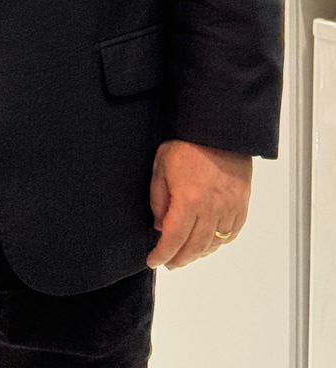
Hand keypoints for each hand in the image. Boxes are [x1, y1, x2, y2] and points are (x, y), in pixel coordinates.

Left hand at [147, 140, 251, 269]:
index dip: (162, 254)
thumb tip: (161, 225)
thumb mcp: (162, 166)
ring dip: (197, 254)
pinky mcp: (241, 207)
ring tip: (185, 256)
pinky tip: (207, 244)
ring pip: (212, 244)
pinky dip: (217, 244)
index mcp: (188, 200)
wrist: (220, 132)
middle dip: (179, 259)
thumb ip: (159, 199)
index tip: (153, 261)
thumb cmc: (187, 145)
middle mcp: (211, 210)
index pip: (173, 239)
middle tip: (168, 263)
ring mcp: (229, 210)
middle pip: (194, 247)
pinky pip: (229, 235)